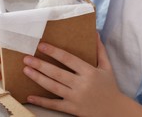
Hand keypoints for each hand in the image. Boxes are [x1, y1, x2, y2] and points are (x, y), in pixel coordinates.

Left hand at [23, 34, 141, 115]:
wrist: (115, 111)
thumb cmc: (110, 87)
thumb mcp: (107, 67)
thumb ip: (100, 50)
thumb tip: (95, 33)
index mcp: (89, 72)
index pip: (68, 59)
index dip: (54, 52)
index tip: (42, 46)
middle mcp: (81, 84)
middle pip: (57, 73)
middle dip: (40, 65)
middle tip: (27, 58)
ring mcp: (75, 97)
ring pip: (53, 87)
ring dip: (38, 78)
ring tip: (26, 70)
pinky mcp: (72, 109)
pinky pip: (54, 105)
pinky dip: (41, 101)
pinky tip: (30, 95)